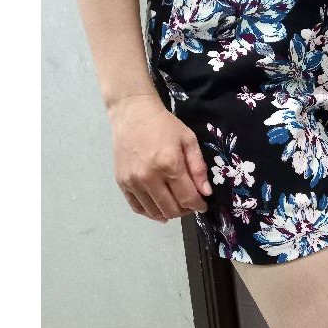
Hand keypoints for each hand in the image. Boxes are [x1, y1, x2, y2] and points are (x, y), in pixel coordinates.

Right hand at [108, 94, 212, 222]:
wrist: (133, 114)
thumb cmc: (164, 125)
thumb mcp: (188, 140)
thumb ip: (198, 168)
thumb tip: (206, 193)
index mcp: (169, 165)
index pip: (187, 198)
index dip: (198, 205)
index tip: (203, 205)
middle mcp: (149, 177)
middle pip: (171, 209)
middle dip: (185, 210)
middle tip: (190, 203)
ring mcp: (133, 182)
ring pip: (154, 212)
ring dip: (169, 213)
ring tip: (176, 205)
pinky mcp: (122, 182)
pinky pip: (137, 207)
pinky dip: (150, 212)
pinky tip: (159, 208)